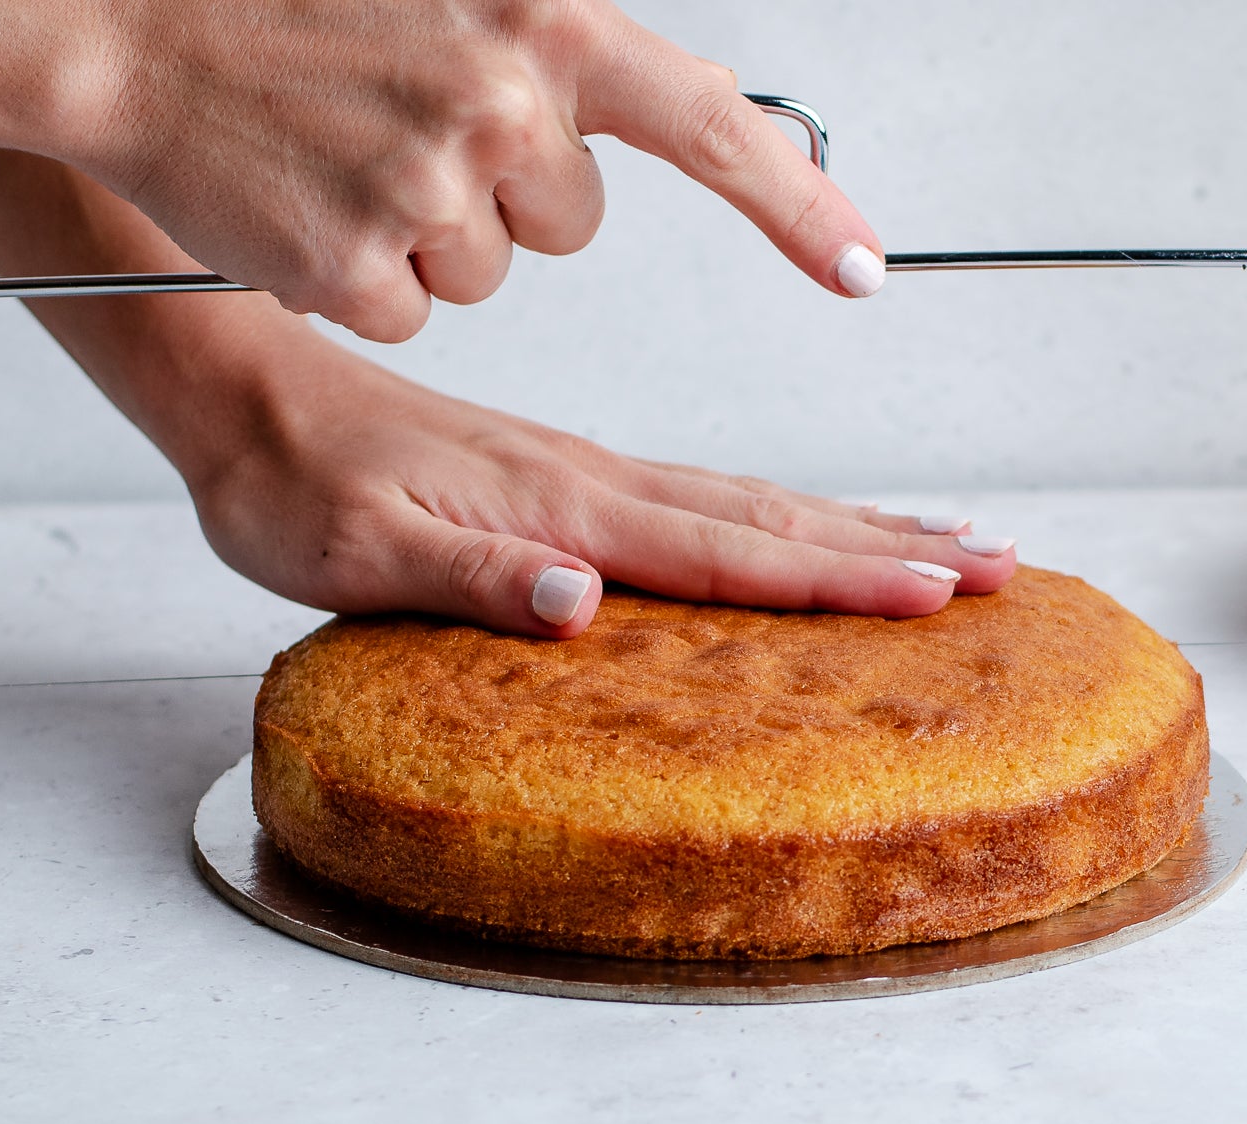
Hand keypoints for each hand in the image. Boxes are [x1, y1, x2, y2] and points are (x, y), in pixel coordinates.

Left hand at [0, 147, 967, 637]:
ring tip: (949, 542)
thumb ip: (473, 578)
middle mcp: (593, 483)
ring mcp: (591, 475)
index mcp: (560, 507)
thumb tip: (582, 602)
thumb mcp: (357, 551)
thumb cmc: (293, 485)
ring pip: (752, 502)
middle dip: (890, 548)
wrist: (248, 398)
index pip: (724, 552)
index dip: (836, 579)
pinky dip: (784, 514)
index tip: (934, 593)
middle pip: (771, 519)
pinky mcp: (572, 477)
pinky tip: (811, 526)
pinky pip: (707, 497)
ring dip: (858, 526)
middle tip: (998, 566)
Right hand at [84, 0, 881, 340]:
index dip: (796, 206)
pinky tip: (309, 201)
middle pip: (572, 222)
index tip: (863, 270)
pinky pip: (414, 308)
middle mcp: (502, 103)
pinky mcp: (358, 266)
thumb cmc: (290, 4)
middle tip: (404, 117)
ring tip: (343, 147)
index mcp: (542, 19)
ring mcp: (429, 190)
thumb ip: (567, 47)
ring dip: (429, 228)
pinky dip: (365, 274)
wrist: (130, 25)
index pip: (709, 121)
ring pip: (492, 269)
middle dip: (508, 188)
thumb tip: (703, 95)